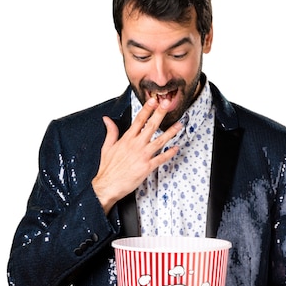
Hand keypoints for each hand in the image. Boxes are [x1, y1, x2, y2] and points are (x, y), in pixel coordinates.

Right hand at [92, 96, 181, 213]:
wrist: (107, 185)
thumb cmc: (108, 169)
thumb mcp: (106, 147)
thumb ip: (111, 132)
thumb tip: (107, 119)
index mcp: (126, 139)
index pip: (139, 120)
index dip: (147, 109)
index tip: (154, 100)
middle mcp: (136, 145)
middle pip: (151, 126)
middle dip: (160, 113)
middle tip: (167, 104)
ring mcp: (142, 156)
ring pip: (160, 141)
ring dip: (171, 132)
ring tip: (179, 124)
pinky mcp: (146, 167)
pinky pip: (161, 158)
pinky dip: (169, 153)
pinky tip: (176, 148)